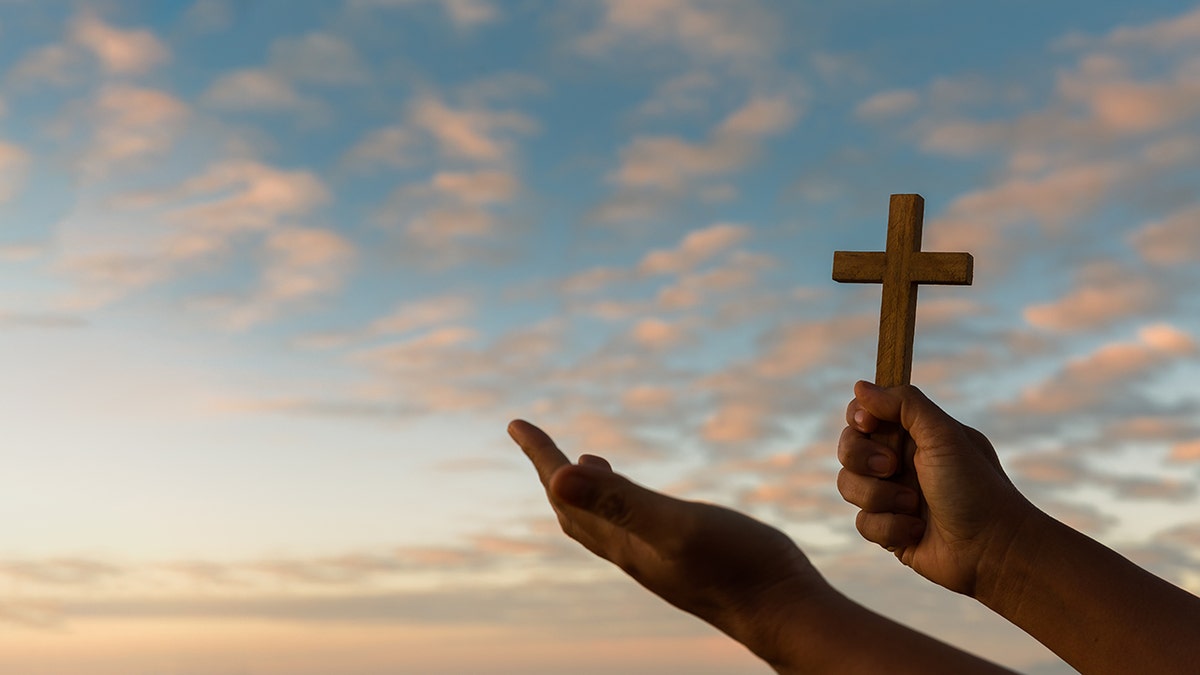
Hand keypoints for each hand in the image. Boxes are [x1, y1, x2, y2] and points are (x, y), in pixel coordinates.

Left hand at [507, 419, 825, 666]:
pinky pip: (636, 528)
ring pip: (604, 522)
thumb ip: (618, 501)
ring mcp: (658, 559)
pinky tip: (644, 499)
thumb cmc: (736, 569)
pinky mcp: (685, 560)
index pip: (565, 492)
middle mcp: (631, 552)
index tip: (517, 423)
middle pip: (573, 510)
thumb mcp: (674, 525)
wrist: (785, 615)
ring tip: (584, 461)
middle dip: (552, 472)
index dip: (540, 456)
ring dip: (586, 490)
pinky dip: (624, 504)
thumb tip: (558, 476)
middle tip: (534, 440)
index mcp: (621, 540)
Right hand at [836, 381, 1031, 596]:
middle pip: (848, 448)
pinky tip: (917, 530)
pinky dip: (889, 527)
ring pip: (848, 486)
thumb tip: (860, 386)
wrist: (993, 550)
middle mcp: (899, 462)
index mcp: (914, 434)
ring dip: (880, 497)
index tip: (867, 424)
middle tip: (892, 468)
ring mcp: (891, 495)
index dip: (859, 417)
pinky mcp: (888, 529)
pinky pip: (862, 523)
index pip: (866, 413)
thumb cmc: (976, 488)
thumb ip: (904, 405)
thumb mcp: (944, 436)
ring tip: (913, 506)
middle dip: (863, 459)